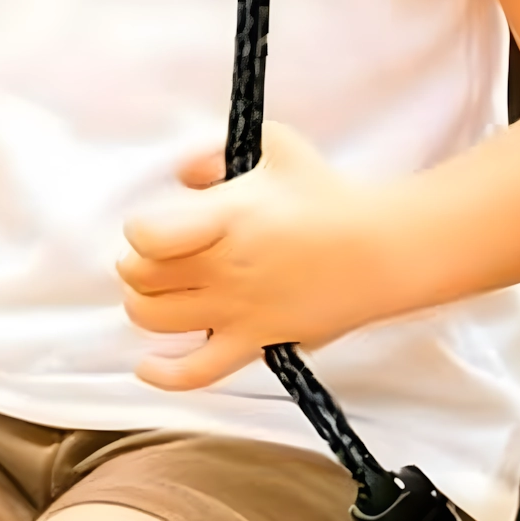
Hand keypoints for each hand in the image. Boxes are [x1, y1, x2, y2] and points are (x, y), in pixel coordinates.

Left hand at [116, 123, 394, 390]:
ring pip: (155, 320)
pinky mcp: (256, 342)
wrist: (382, 249)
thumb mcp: (275, 145)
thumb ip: (218, 152)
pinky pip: (198, 373)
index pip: (148, 235)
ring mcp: (238, 310)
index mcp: (226, 218)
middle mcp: (224, 267)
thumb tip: (184, 173)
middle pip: (142, 277)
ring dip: (145, 305)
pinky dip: (165, 374)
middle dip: (137, 266)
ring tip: (160, 292)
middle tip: (157, 258)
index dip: (141, 230)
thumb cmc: (329, 194)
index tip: (157, 226)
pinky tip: (148, 365)